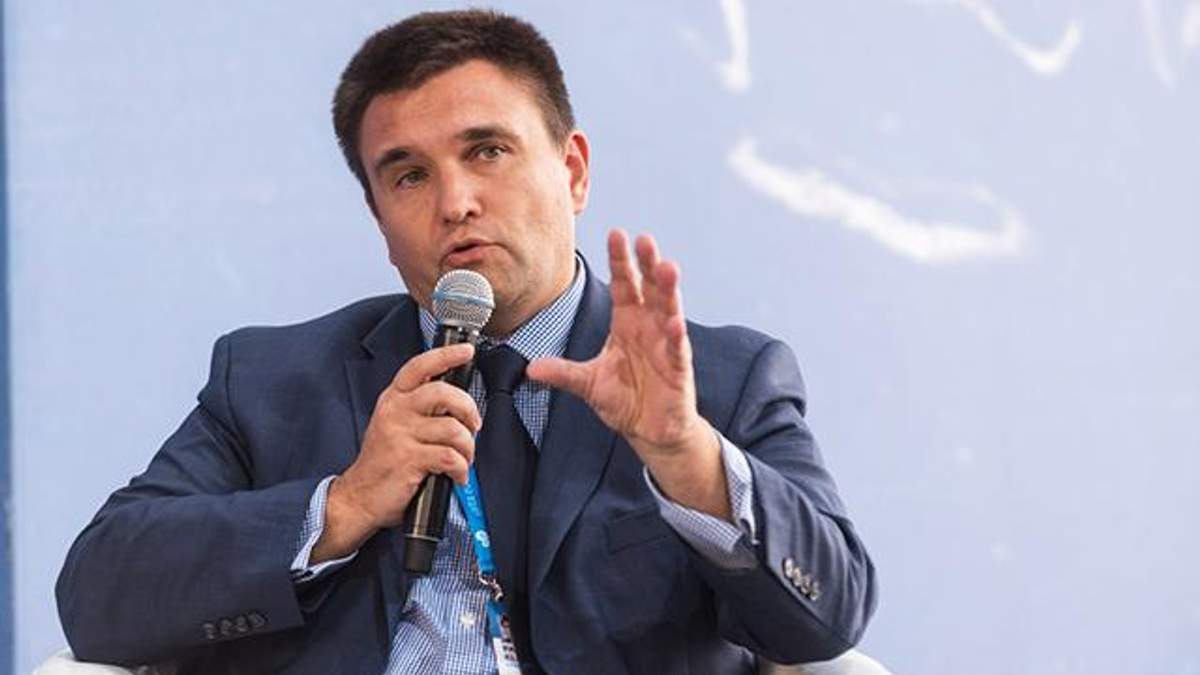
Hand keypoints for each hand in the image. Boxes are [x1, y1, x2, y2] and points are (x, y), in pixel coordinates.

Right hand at [312, 343, 482, 562]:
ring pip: (453, 429)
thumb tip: (458, 404)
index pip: (419, 366)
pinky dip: (461, 469)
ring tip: (463, 459)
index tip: (466, 351)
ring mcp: (401, 435)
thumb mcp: (393, 425)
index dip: (445, 355)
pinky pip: (450, 458)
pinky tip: (456, 476)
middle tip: (473, 426)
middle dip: (468, 409)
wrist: (358, 497)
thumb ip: (418, 409)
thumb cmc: (383, 463)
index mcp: (393, 399)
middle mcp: (395, 412)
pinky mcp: (408, 459)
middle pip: (443, 393)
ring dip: (468, 448)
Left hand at [528, 230, 728, 516]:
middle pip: (648, 289)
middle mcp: (648, 327)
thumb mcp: (587, 384)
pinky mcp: (678, 369)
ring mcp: (666, 345)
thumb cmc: (625, 400)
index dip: (620, 261)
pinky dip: (675, 335)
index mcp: (627, 323)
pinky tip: (673, 321)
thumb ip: (562, 373)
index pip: (623, 285)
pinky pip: (677, 349)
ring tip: (667, 268)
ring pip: (669, 310)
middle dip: (647, 264)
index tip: (616, 234)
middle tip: (644, 239)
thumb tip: (530, 369)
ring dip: (668, 290)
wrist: (650, 430)